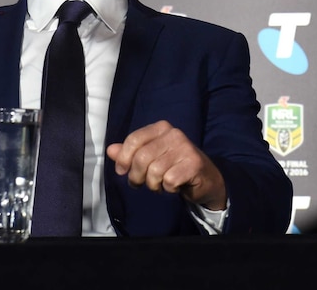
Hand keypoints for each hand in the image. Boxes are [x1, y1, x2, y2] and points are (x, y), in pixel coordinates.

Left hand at [106, 120, 226, 209]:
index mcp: (161, 128)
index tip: (122, 171)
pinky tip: (175, 185)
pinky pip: (168, 181)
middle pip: (141, 158)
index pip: (134, 139)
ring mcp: (185, 148)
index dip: (123, 158)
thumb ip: (130, 153)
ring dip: (154, 185)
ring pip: (154, 172)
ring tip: (161, 184)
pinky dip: (168, 189)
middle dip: (137, 176)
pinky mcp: (193, 164)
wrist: (205, 179)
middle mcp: (174, 134)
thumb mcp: (150, 157)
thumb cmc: (174, 166)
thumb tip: (110, 150)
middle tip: (141, 183)